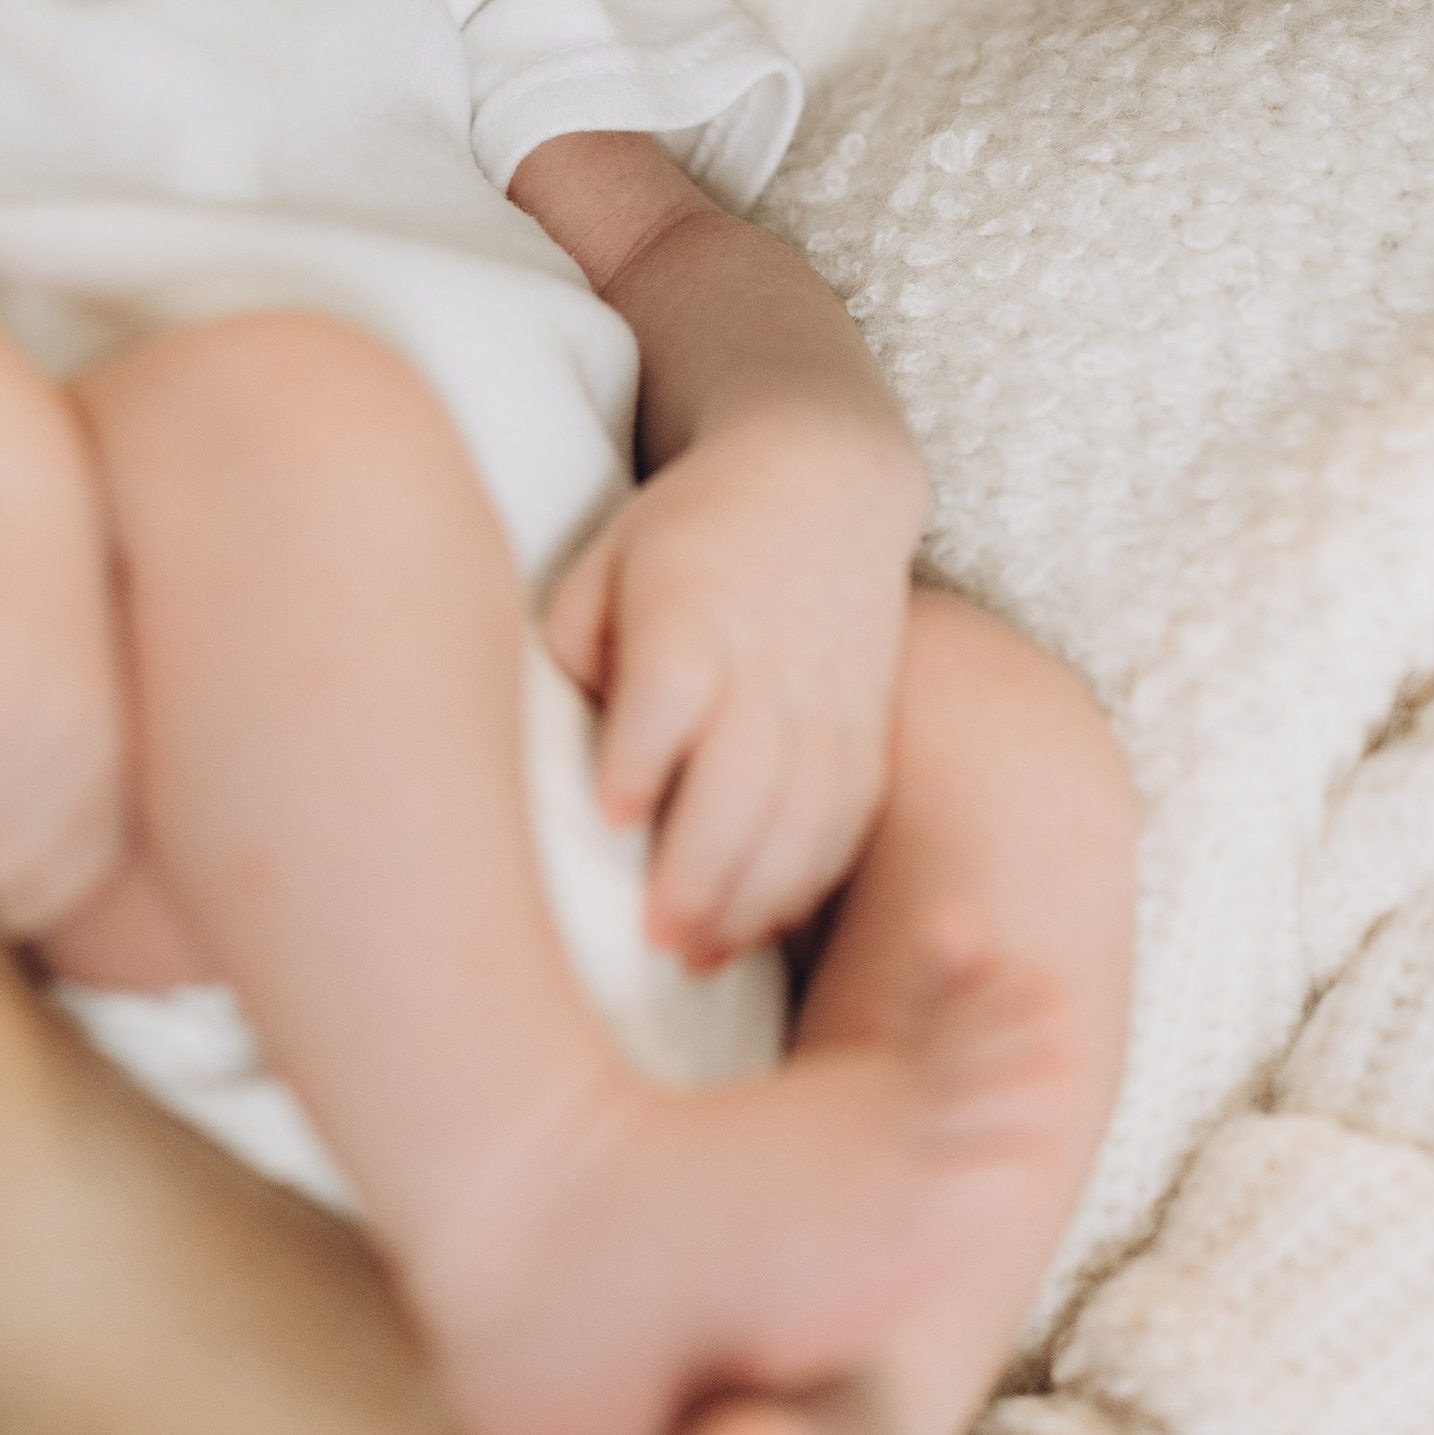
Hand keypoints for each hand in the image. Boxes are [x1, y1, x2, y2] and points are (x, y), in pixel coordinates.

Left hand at [542, 414, 920, 964]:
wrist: (824, 481)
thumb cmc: (690, 530)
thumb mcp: (607, 560)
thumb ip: (575, 647)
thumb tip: (567, 747)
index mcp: (691, 611)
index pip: (670, 688)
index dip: (642, 757)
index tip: (610, 817)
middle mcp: (767, 663)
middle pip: (744, 775)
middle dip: (701, 865)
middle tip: (652, 934)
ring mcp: (828, 703)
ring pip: (803, 819)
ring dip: (752, 897)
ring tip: (693, 953)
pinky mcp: (866, 734)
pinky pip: (844, 827)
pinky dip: (803, 886)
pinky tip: (753, 925)